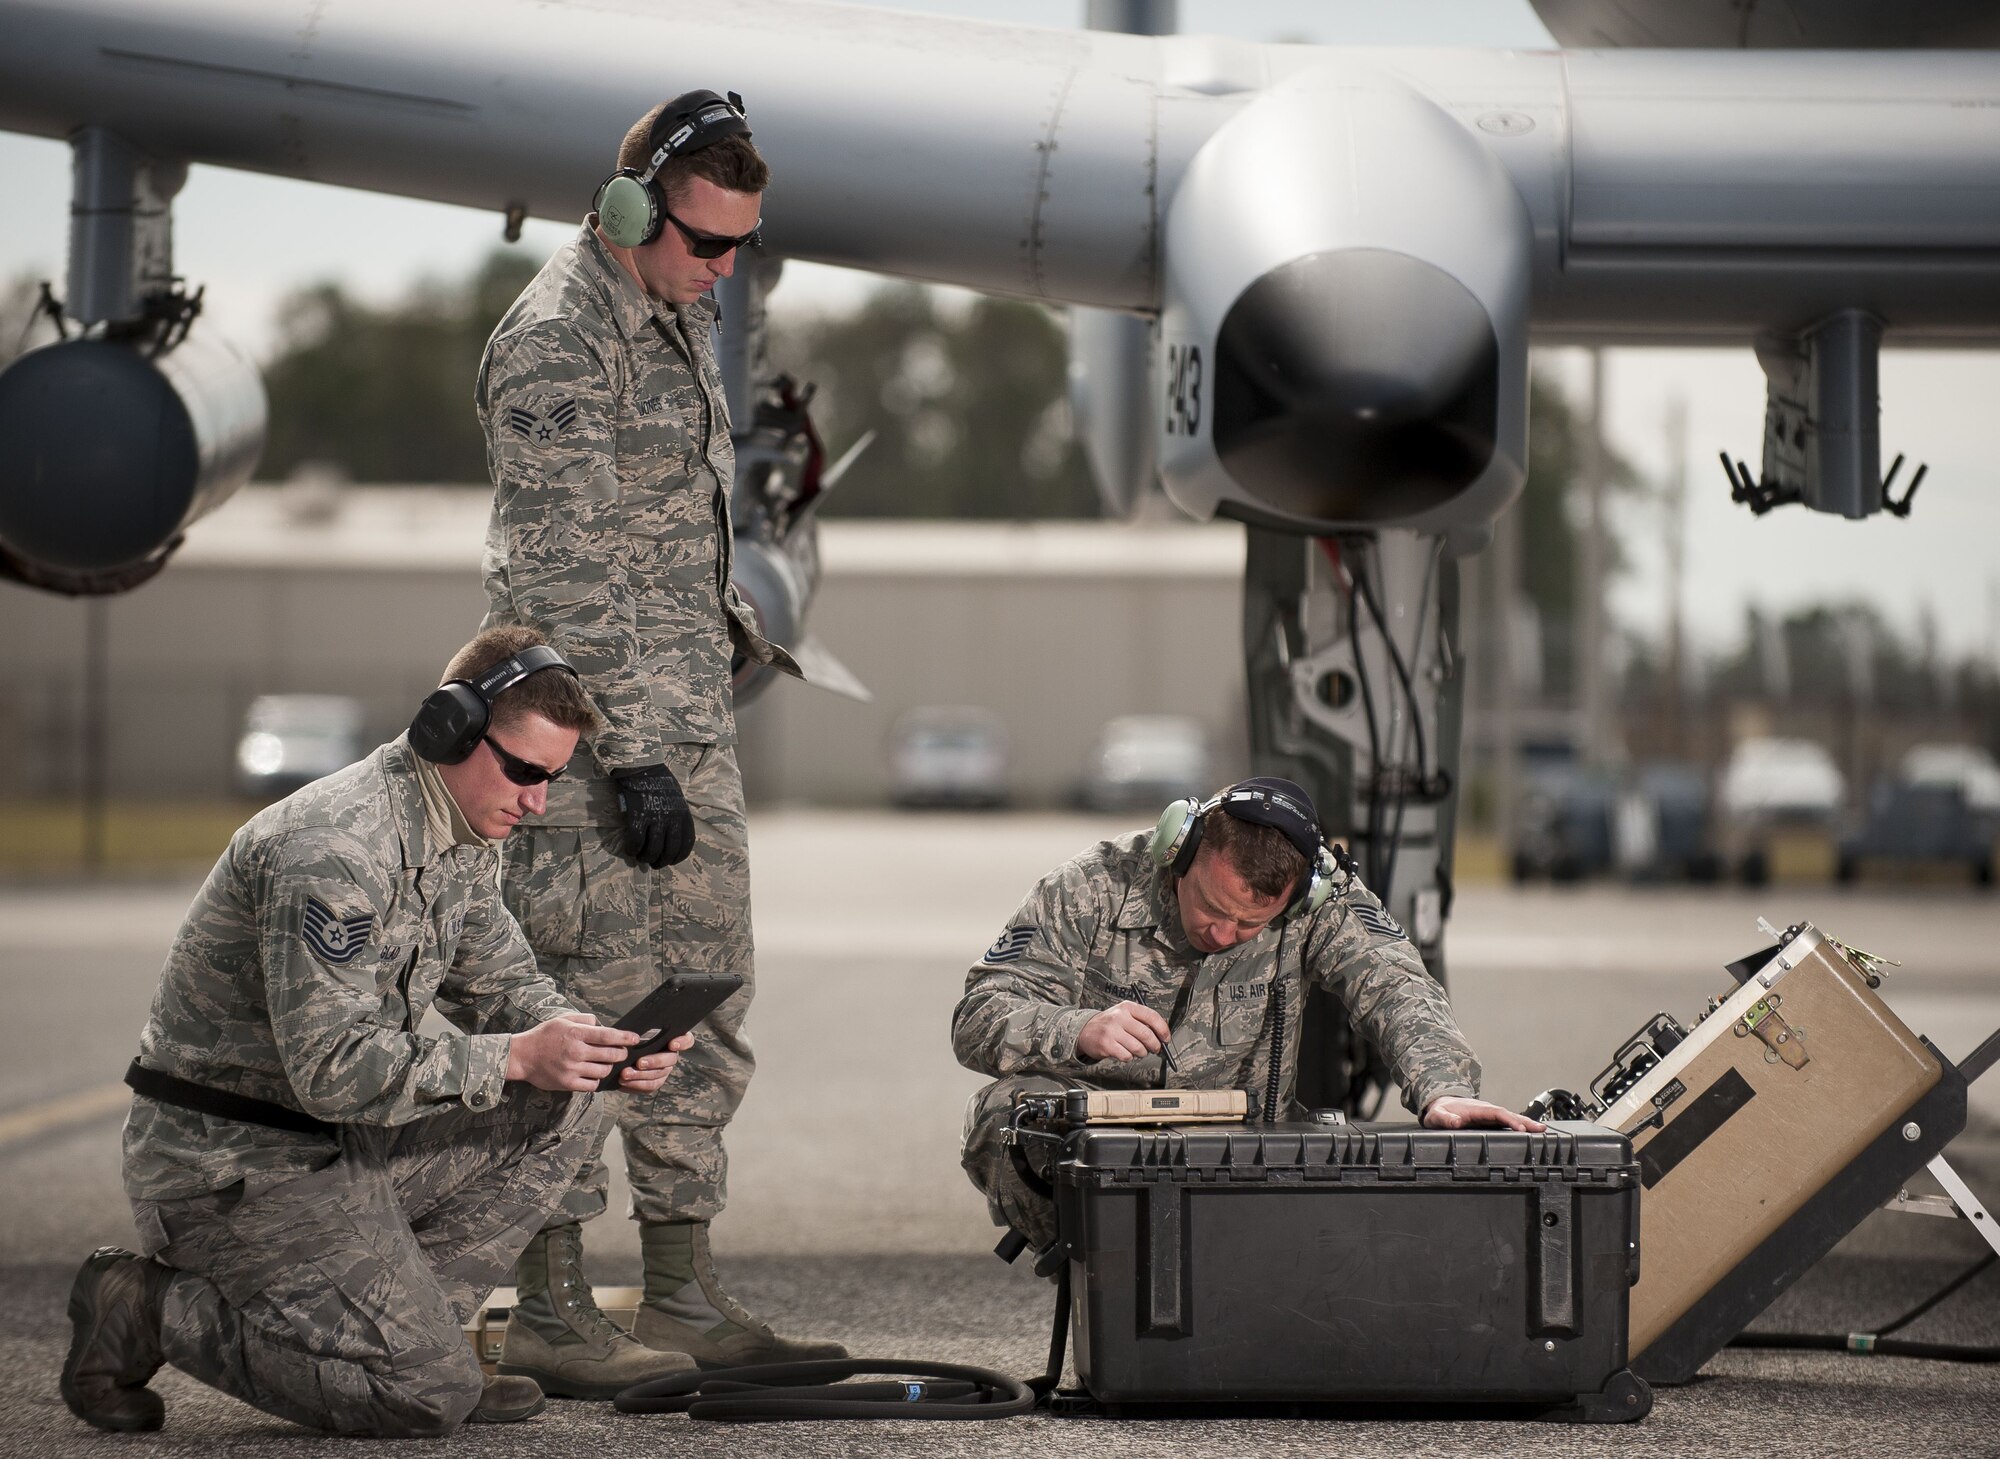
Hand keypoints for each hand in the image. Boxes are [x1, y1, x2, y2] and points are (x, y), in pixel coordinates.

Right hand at [506, 1011, 639, 1091]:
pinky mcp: (567, 1084)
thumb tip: (602, 1025)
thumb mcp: (563, 1020)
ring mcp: (572, 1069)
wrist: (522, 1056)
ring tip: (605, 1063)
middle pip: (611, 1055)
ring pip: (604, 1071)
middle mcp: (575, 1052)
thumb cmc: (544, 1036)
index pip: (608, 1036)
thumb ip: (585, 1020)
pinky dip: (596, 1080)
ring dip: (608, 1067)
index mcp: (576, 1034)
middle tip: (621, 1052)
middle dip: (621, 1054)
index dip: (626, 1038)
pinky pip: (592, 1085)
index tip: (635, 1039)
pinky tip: (593, 1073)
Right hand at [613, 763, 694, 867]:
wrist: (642, 766)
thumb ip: (676, 816)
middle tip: (654, 864)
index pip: (687, 843)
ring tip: (641, 858)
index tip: (671, 860)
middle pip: (669, 850)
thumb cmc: (660, 781)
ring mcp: (655, 818)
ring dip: (646, 858)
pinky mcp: (638, 816)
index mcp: (684, 814)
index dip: (678, 856)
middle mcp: (672, 819)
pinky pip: (636, 841)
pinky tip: (630, 850)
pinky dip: (632, 849)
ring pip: (652, 849)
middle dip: (661, 861)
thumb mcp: (677, 799)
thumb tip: (669, 836)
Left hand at [617, 1031, 694, 1093]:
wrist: (619, 1052)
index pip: (687, 1040)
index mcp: (672, 1038)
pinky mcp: (655, 1081)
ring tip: (624, 1074)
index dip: (682, 1042)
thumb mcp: (636, 1029)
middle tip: (639, 1063)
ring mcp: (664, 1070)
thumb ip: (642, 1030)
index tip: (672, 1044)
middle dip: (655, 1061)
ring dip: (641, 1075)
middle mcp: (671, 1055)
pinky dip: (636, 1084)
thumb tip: (639, 1033)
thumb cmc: (630, 1037)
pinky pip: (650, 1086)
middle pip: (671, 1059)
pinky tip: (623, 1082)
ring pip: (659, 1074)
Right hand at [1077, 1000, 1170, 1062]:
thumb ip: (1142, 1021)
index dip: (1163, 1030)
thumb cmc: (1110, 1024)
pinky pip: (1127, 1056)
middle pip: (1146, 1035)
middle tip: (1155, 1049)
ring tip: (1137, 1050)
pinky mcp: (1106, 1045)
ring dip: (1141, 1053)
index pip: (1152, 1016)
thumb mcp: (1124, 1014)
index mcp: (1127, 1007)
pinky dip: (1129, 1057)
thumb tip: (1162, 1035)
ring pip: (1138, 1048)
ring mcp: (1112, 1031)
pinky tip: (1124, 1052)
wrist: (1085, 1031)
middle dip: (1155, 1045)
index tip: (1166, 1038)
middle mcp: (1119, 1017)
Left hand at [1423, 1095, 1545, 1132]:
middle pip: (1509, 1114)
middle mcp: (1486, 1110)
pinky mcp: (1489, 1120)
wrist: (1438, 1104)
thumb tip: (1456, 1122)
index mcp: (1476, 1109)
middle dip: (1526, 1121)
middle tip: (1542, 1129)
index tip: (1521, 1129)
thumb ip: (1445, 1119)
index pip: (1497, 1113)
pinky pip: (1507, 1121)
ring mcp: (1488, 1114)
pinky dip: (1519, 1125)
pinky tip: (1529, 1132)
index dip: (1510, 1120)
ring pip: (1510, 1117)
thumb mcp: (1437, 1116)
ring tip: (1542, 1131)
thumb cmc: (1439, 1111)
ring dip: (1526, 1123)